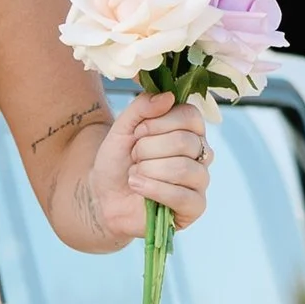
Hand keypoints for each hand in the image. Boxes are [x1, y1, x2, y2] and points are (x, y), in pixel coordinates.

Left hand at [82, 92, 211, 244]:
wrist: (104, 196)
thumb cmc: (118, 162)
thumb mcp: (122, 128)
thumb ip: (142, 107)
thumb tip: (169, 97)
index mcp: (189, 130)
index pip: (190, 116)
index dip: (159, 122)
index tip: (138, 132)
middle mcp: (200, 152)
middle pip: (184, 142)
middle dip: (148, 149)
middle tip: (134, 157)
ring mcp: (200, 180)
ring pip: (183, 168)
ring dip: (148, 170)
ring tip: (134, 174)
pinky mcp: (195, 206)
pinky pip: (182, 196)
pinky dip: (154, 190)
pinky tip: (137, 187)